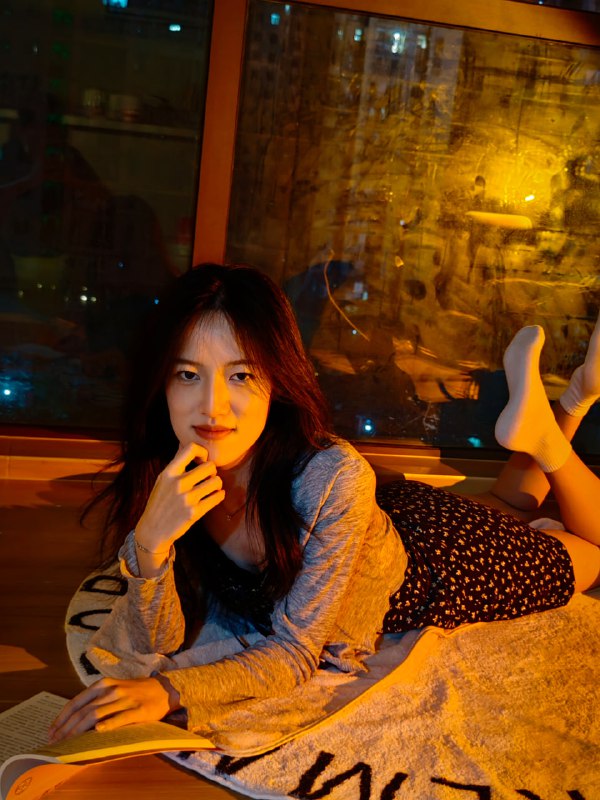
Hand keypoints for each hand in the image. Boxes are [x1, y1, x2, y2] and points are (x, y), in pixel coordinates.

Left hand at [48, 676, 179, 742]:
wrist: (164, 688)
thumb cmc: (136, 691)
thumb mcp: (114, 688)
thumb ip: (97, 699)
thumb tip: (75, 717)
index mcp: (104, 684)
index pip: (77, 701)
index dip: (62, 717)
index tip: (52, 730)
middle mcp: (112, 690)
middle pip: (84, 710)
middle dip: (67, 727)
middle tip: (55, 741)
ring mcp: (125, 700)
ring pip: (98, 714)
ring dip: (80, 730)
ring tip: (69, 742)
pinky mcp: (138, 710)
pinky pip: (121, 718)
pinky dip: (109, 724)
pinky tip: (98, 732)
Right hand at [135, 442, 224, 553]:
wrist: (153, 530)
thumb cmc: (159, 503)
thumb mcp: (162, 481)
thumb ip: (175, 464)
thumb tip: (185, 446)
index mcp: (169, 473)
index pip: (190, 449)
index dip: (202, 452)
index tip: (202, 460)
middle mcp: (178, 483)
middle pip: (209, 466)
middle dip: (212, 471)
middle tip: (208, 477)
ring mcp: (187, 498)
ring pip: (216, 481)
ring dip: (217, 484)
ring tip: (212, 487)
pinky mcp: (195, 512)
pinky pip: (217, 497)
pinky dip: (219, 495)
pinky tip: (216, 495)